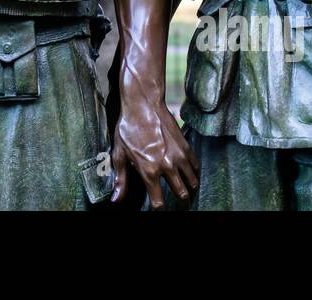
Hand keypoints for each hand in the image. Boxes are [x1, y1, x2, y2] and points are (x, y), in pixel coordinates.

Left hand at [111, 85, 198, 207]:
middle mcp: (167, 166)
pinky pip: (196, 167)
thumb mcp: (119, 154)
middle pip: (181, 194)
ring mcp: (179, 156)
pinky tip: (189, 174)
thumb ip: (121, 180)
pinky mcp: (186, 146)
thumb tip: (116, 201)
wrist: (143, 105)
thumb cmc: (127, 129)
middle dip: (179, 200)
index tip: (157, 204)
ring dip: (189, 188)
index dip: (158, 206)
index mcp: (149, 171)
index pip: (159, 202)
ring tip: (185, 189)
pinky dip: (194, 173)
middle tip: (177, 201)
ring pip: (192, 182)